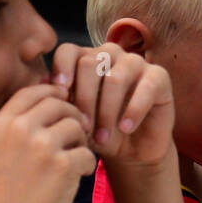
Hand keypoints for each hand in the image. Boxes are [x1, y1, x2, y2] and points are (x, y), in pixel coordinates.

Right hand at [0, 83, 95, 202]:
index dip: (52, 92)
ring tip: (74, 160)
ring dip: (81, 141)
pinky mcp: (63, 165)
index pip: (32, 91)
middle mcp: (19, 129)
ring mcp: (42, 145)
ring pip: (77, 125)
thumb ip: (16, 131)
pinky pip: (88, 154)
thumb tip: (50, 104)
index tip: (64, 102)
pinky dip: (88, 165)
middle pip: (59, 102)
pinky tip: (79, 177)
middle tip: (79, 133)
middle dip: (73, 115)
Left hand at [50, 43, 174, 166]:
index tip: (60, 95)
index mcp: (85, 59)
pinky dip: (133, 110)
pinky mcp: (159, 77)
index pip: (68, 51)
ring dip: (106, 111)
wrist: (131, 151)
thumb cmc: (98, 132)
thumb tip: (42, 88)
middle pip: (89, 64)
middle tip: (82, 128)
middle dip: (84, 100)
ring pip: (115, 77)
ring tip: (102, 137)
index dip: (62, 70)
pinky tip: (126, 128)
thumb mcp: (75, 119)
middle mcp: (110, 55)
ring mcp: (136, 63)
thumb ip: (61, 101)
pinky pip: (146, 87)